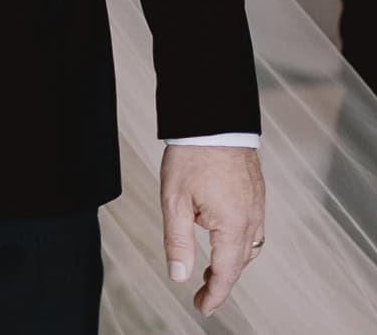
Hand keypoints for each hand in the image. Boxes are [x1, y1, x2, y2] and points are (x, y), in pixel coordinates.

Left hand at [162, 144, 265, 315]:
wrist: (213, 122)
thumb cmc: (191, 158)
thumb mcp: (175, 202)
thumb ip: (178, 242)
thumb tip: (180, 276)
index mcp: (233, 226)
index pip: (226, 272)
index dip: (214, 294)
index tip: (202, 308)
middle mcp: (252, 220)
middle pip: (239, 262)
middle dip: (221, 281)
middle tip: (202, 294)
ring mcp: (257, 207)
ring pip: (248, 247)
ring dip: (231, 262)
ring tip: (209, 272)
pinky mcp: (256, 196)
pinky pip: (252, 229)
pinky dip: (237, 242)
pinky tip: (221, 238)